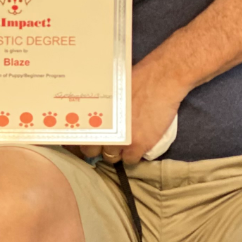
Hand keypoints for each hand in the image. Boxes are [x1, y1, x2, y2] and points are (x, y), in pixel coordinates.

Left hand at [75, 50, 185, 165]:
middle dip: (98, 148)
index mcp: (94, 115)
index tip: (89, 139)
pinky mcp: (139, 145)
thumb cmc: (136, 79)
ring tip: (123, 144)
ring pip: (111, 158)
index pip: (80, 136)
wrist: (162, 80)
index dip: (85, 140)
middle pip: (92, 151)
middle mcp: (103, 129)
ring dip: (116, 153)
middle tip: (107, 142)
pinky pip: (130, 161)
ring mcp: (120, 139)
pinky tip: (136, 148)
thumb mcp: (109, 92)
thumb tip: (93, 114)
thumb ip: (100, 106)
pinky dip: (132, 157)